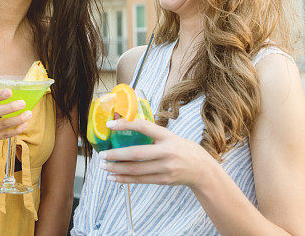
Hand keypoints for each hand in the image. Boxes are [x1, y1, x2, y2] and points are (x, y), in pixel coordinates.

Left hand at [99, 118, 213, 189]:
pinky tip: (114, 177)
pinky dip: (125, 179)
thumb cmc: (183, 149)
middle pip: (137, 153)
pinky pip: (140, 180)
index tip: (110, 124)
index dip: (126, 125)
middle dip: (116, 155)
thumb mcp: (171, 137)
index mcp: (167, 137)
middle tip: (101, 155)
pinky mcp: (163, 180)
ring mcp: (165, 168)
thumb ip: (153, 134)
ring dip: (117, 168)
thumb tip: (127, 126)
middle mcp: (167, 152)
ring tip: (104, 166)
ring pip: (136, 169)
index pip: (144, 127)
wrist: (202, 170)